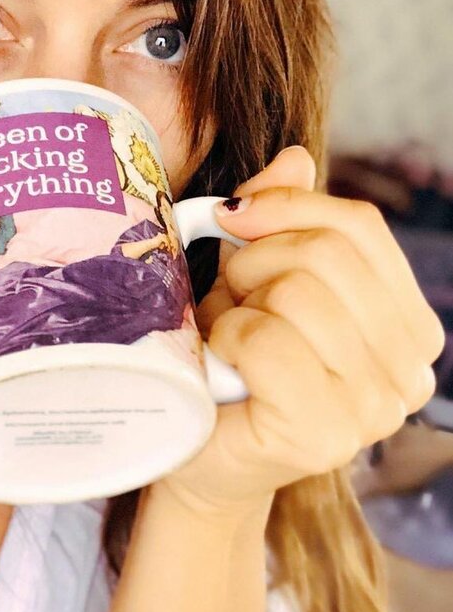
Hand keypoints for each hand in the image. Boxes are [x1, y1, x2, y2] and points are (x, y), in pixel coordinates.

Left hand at [156, 147, 445, 515]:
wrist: (202, 454)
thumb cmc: (233, 365)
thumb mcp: (258, 280)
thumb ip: (283, 221)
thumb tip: (293, 158)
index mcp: (409, 326)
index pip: (362, 228)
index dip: (290, 206)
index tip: (234, 214)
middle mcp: (409, 370)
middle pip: (330, 256)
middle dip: (257, 259)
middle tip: (227, 294)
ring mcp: (374, 409)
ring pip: (299, 294)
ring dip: (241, 304)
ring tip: (229, 333)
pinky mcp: (325, 435)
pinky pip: (269, 342)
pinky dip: (230, 338)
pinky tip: (224, 362)